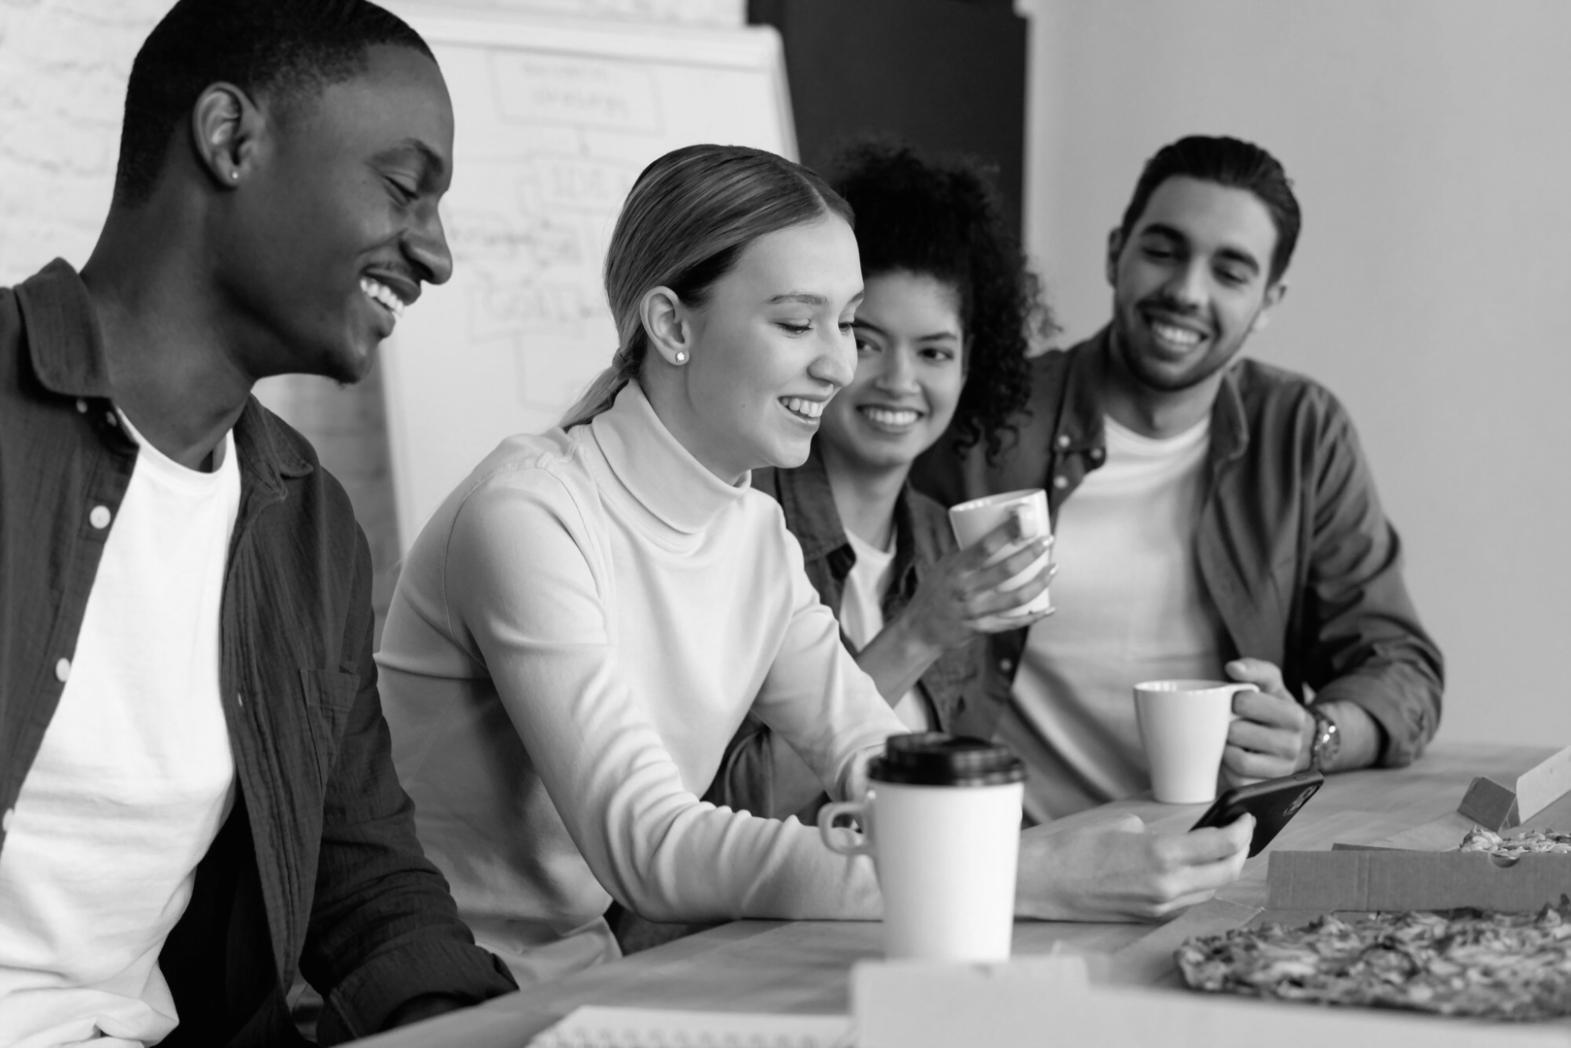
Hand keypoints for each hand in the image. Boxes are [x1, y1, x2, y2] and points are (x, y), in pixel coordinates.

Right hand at [895, 513, 1053, 651]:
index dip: (1006, 531)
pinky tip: (1049, 608)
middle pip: (1007, 569)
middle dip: (1032, 553)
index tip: (1024, 518)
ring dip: (1040, 582)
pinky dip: (1034, 617)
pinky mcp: (982, 629)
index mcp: (956, 569)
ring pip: (1017, 598)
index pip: (984, 546)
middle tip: (1048, 540)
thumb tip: (989, 528)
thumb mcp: (943, 567)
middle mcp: (966, 590)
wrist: (919, 630)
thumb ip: (966, 552)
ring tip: (1053, 568)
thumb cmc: (933, 591)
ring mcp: (976, 611)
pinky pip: (1013, 623)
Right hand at [1014, 811, 1251, 921]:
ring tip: (1224, 850)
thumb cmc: (1074, 849)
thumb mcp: (1123, 825)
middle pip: (1226, 872)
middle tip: (1243, 832)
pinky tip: (1197, 870)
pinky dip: (1201, 884)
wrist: (1043, 882)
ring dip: (1223, 870)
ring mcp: (1160, 906)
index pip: (1222, 845)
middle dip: (1241, 851)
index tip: (1246, 817)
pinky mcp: (1149, 917)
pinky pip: (1189, 901)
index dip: (1242, 830)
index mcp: (1162, 855)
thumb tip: (1180, 842)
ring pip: (1211, 890)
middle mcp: (1168, 886)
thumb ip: (1160, 835)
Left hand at [1221, 657, 1312, 782]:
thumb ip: (1254, 669)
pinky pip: (1238, 783)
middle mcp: (1292, 744)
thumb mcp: (1272, 684)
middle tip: (1226, 723)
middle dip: (1225, 726)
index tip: (1235, 703)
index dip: (1232, 701)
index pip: (1246, 703)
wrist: (1299, 740)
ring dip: (1224, 750)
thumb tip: (1233, 668)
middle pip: (1237, 733)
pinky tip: (1230, 759)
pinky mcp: (1269, 787)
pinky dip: (1228, 771)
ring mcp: (1282, 769)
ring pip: (1238, 761)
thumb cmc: (1275, 708)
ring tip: (1226, 741)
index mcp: (1293, 715)